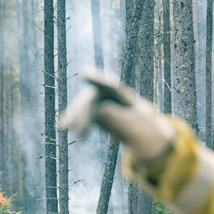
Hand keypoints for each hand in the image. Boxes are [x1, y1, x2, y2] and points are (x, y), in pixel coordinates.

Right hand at [59, 68, 175, 160]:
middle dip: (80, 109)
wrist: (150, 141)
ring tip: (63, 128)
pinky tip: (62, 127)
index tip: (85, 73)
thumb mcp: (137, 131)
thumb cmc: (147, 136)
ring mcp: (107, 104)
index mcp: (130, 99)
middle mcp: (116, 98)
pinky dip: (74, 120)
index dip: (99, 80)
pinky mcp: (100, 113)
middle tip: (68, 127)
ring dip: (74, 115)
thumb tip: (100, 111)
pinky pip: (84, 114)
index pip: (113, 87)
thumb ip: (120, 121)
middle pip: (94, 96)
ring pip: (86, 104)